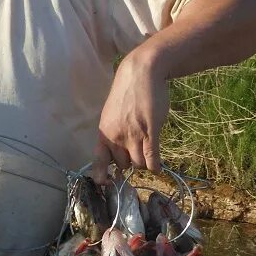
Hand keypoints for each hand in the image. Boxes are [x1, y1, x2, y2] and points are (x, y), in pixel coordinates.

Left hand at [91, 50, 168, 183]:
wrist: (142, 72)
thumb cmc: (128, 93)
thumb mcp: (112, 114)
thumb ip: (113, 133)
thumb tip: (117, 153)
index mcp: (104, 132)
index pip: (98, 160)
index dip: (101, 174)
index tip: (105, 183)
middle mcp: (116, 137)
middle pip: (123, 165)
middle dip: (130, 163)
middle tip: (137, 153)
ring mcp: (133, 135)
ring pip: (138, 165)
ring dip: (144, 163)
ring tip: (148, 153)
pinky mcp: (151, 132)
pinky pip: (152, 159)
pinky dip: (155, 166)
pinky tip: (157, 166)